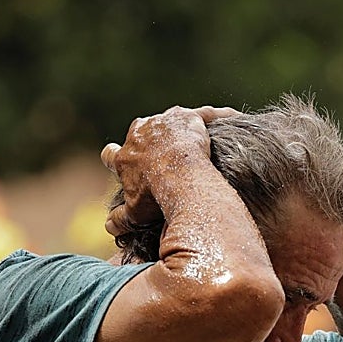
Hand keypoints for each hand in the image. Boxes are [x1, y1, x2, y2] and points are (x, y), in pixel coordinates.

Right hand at [101, 105, 238, 235]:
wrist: (180, 179)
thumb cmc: (156, 197)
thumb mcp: (135, 214)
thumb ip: (120, 219)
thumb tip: (110, 227)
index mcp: (124, 157)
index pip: (112, 155)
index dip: (115, 158)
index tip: (118, 160)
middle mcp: (139, 133)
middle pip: (138, 133)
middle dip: (147, 141)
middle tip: (160, 153)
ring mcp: (164, 122)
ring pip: (170, 121)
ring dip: (178, 128)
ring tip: (194, 137)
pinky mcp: (188, 117)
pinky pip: (207, 115)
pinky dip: (219, 117)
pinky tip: (232, 118)